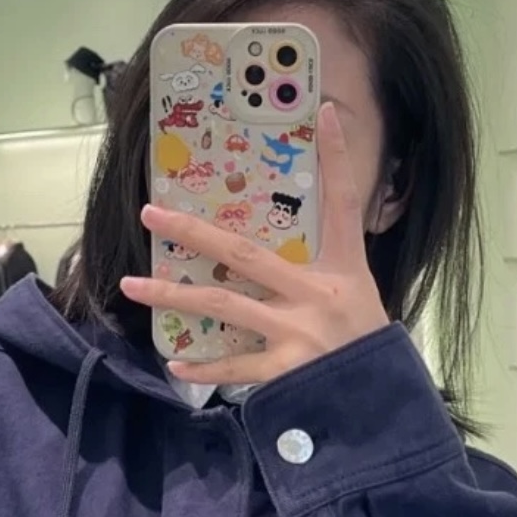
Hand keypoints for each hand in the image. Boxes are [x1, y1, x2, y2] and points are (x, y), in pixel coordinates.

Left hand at [120, 102, 388, 386]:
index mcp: (343, 269)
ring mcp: (298, 333)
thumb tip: (282, 251)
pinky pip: (234, 367)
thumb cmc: (366, 348)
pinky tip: (174, 364)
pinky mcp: (286, 372)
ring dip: (174, 296)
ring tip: (132, 285)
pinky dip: (204, 370)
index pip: (342, 203)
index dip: (337, 157)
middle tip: (151, 213)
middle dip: (194, 231)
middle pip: (245, 253)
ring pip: (224, 306)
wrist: (384, 405)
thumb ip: (328, 270)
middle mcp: (316, 294)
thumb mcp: (359, 297)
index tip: (323, 111)